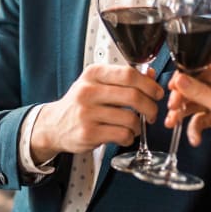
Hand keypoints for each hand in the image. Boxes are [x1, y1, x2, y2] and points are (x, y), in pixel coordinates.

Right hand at [31, 64, 164, 162]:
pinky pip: (122, 135)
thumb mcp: (96, 84)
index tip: (156, 93)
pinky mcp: (88, 133)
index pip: (128, 74)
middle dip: (150, 107)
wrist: (53, 125)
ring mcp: (87, 113)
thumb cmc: (79, 103)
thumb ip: (122, 78)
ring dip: (139, 125)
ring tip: (135, 126)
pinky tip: (125, 136)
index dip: (149, 84)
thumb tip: (150, 74)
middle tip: (152, 113)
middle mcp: (88, 91)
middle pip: (133, 96)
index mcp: (93, 74)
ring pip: (130, 118)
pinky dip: (129, 137)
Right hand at [165, 66, 210, 174]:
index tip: (172, 85)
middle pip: (196, 86)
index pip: (205, 70)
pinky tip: (195, 138)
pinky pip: (197, 118)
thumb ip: (200, 92)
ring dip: (182, 113)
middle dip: (182, 97)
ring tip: (173, 122)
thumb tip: (181, 79)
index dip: (186, 77)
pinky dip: (193, 128)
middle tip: (173, 106)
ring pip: (194, 102)